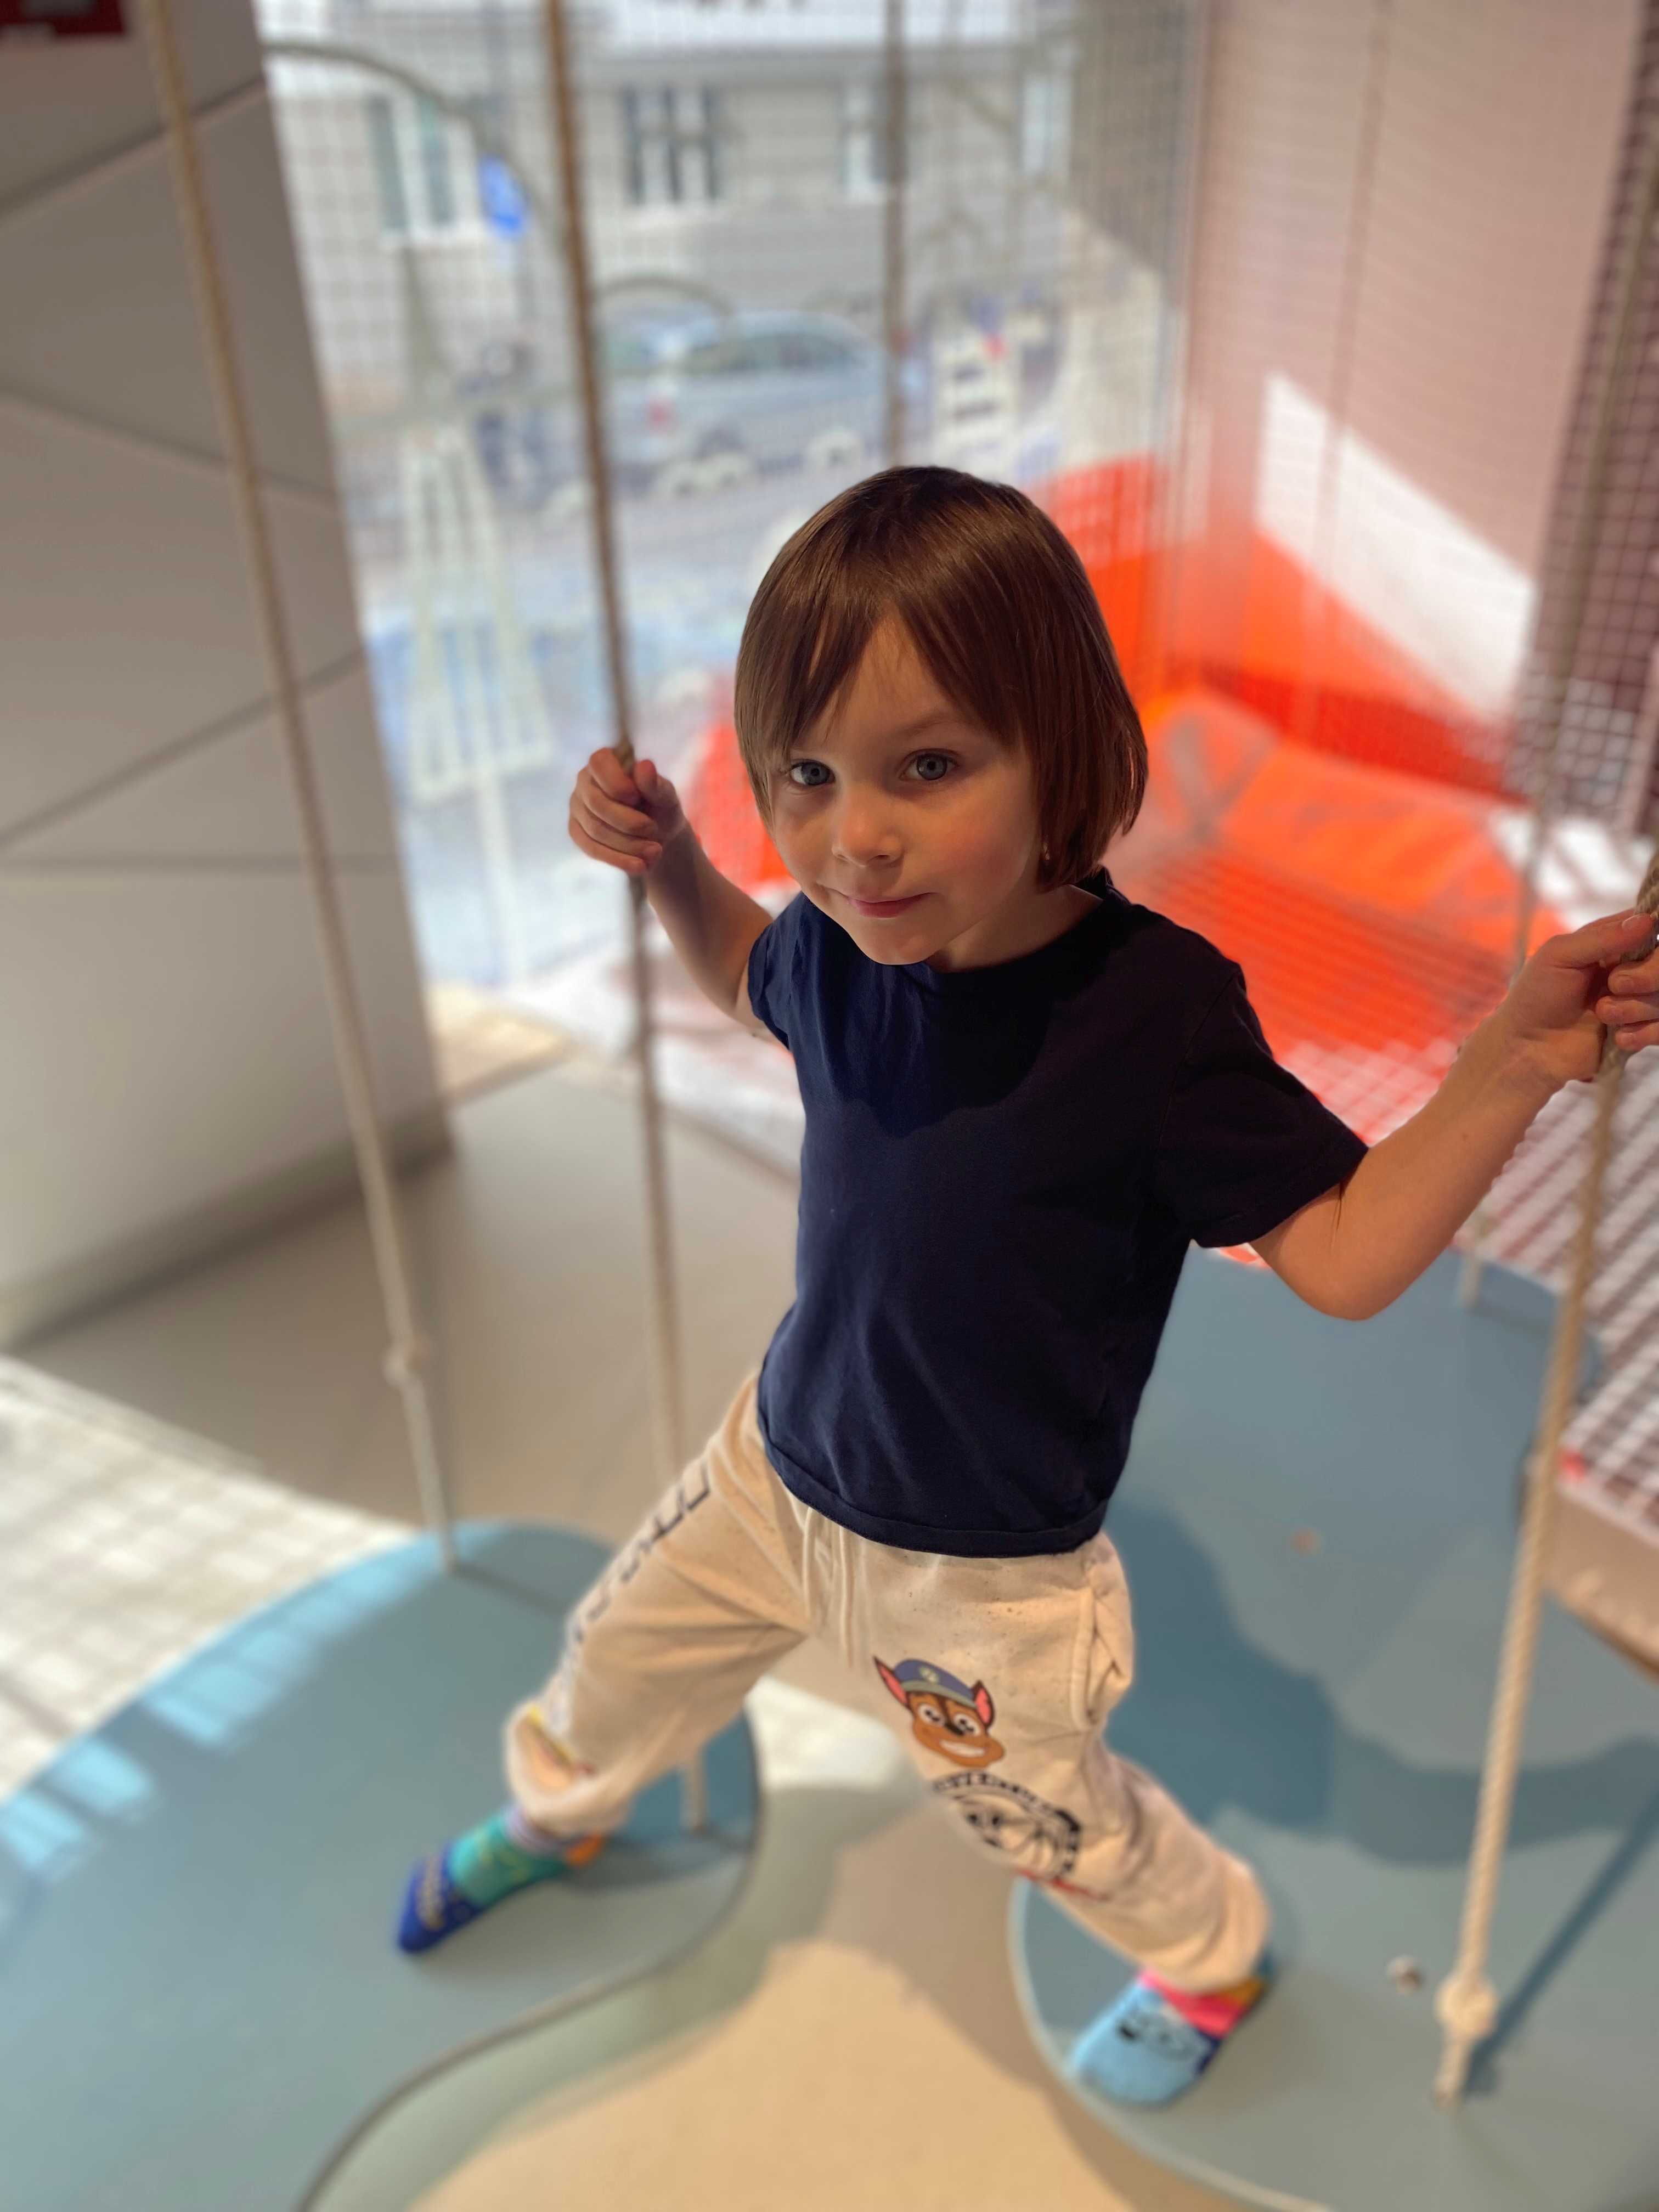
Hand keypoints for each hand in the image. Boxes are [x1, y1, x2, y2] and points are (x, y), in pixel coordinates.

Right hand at [567, 749, 687, 877]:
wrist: (656, 834)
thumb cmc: (660, 806)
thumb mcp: (666, 795)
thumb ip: (655, 784)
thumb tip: (644, 766)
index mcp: (606, 760)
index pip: (598, 763)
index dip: (615, 782)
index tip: (636, 797)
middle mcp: (585, 780)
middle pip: (596, 803)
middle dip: (627, 822)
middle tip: (654, 831)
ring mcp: (577, 807)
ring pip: (595, 830)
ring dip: (627, 844)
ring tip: (656, 852)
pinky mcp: (577, 832)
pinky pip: (592, 848)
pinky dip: (618, 860)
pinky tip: (640, 866)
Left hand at [1494, 908, 1658, 1087]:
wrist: (1528, 1049)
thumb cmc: (1536, 996)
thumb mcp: (1559, 956)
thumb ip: (1603, 937)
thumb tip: (1648, 920)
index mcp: (1613, 942)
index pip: (1652, 925)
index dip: (1651, 934)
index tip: (1637, 951)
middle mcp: (1632, 968)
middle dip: (1649, 974)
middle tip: (1614, 984)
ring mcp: (1639, 1000)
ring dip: (1634, 1007)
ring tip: (1601, 1013)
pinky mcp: (1642, 1031)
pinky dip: (1645, 1033)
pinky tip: (1618, 1037)